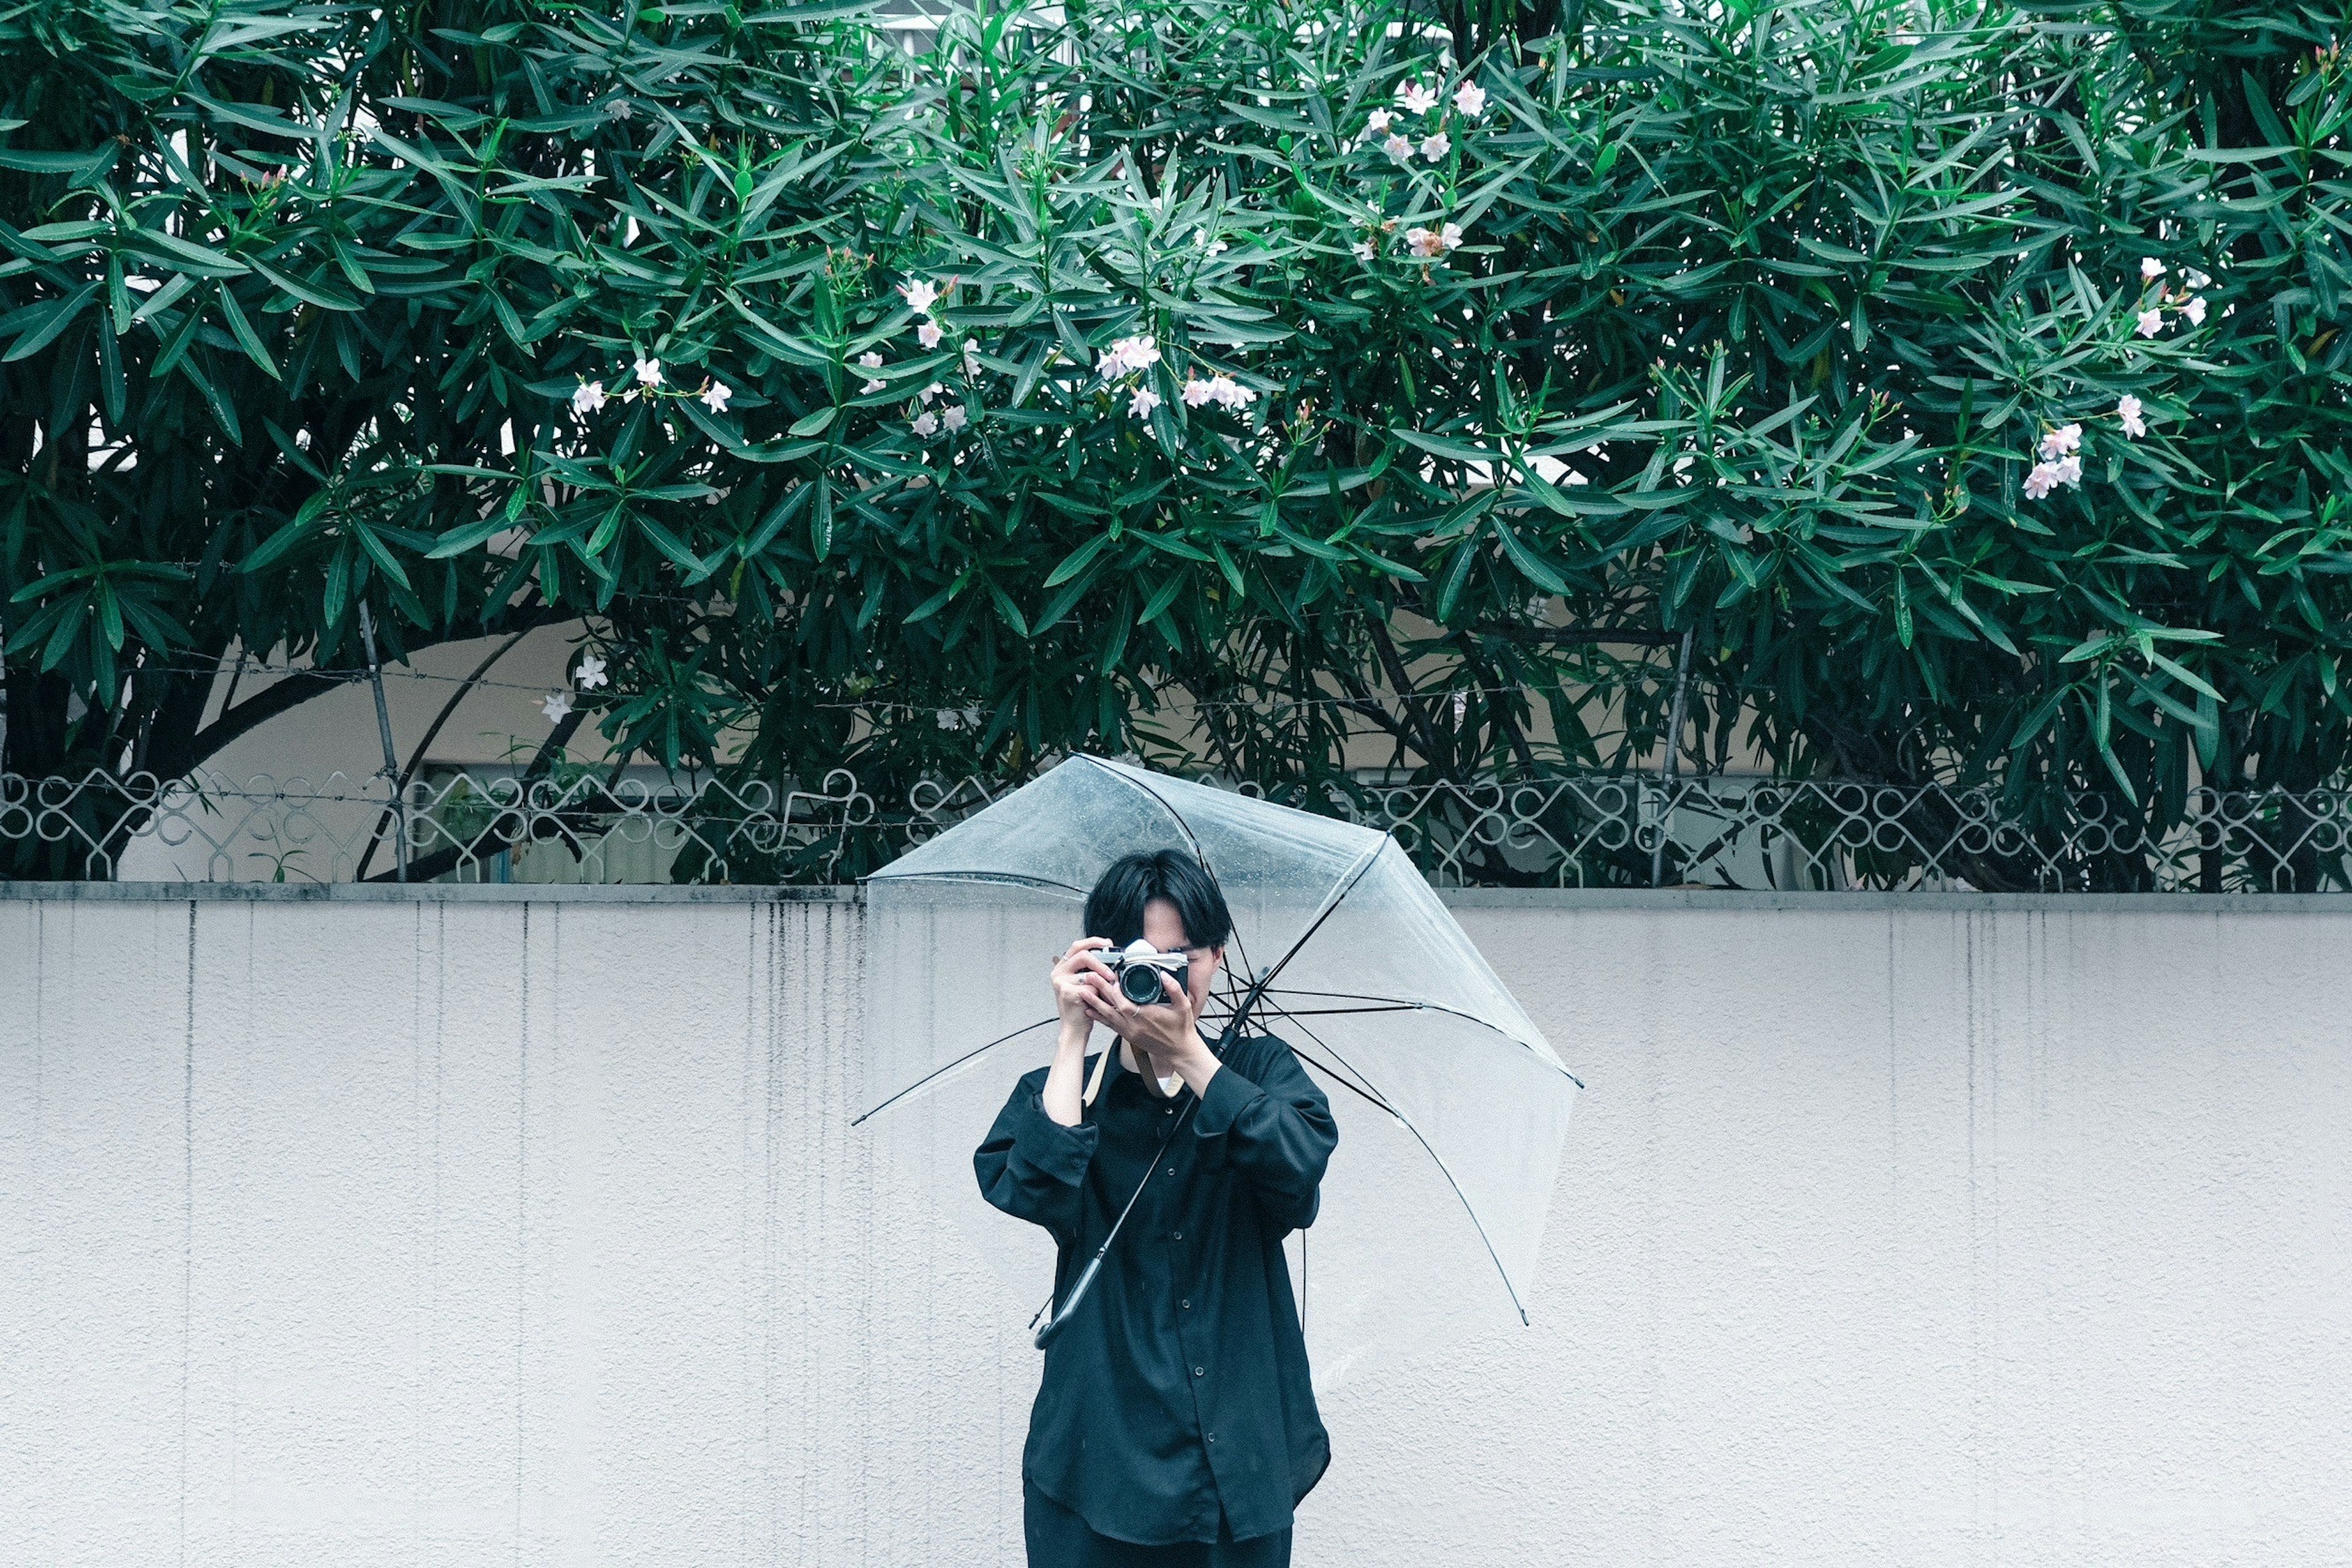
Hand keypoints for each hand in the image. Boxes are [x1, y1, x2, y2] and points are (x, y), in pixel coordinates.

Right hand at [1050, 937, 1118, 1036]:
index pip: (1078, 946)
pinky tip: (1099, 1002)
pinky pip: (1091, 987)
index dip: (1094, 942)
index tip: (1108, 944)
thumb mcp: (1085, 984)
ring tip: (1107, 991)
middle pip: (1083, 955)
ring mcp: (1061, 983)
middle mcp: (1058, 973)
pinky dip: (1099, 994)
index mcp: (1062, 967)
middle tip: (1111, 973)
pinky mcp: (1067, 993)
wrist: (1074, 1028)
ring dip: (1103, 983)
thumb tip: (1110, 954)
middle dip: (1102, 962)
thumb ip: (1091, 969)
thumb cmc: (1082, 1007)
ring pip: (1089, 973)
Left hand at [1083, 966, 1218, 1096]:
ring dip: (1094, 1004)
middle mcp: (1134, 1026)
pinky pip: (1110, 1025)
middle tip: (1090, 978)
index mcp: (1146, 1018)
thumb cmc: (1181, 1029)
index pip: (1124, 1004)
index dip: (1116, 992)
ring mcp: (1129, 1032)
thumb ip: (1174, 989)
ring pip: (1107, 1017)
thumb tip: (1164, 975)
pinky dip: (1099, 1017)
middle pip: (1111, 1008)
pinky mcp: (1128, 1036)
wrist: (1179, 1051)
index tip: (1112, 979)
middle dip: (1099, 992)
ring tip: (1083, 992)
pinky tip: (1090, 1011)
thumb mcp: (1183, 1006)